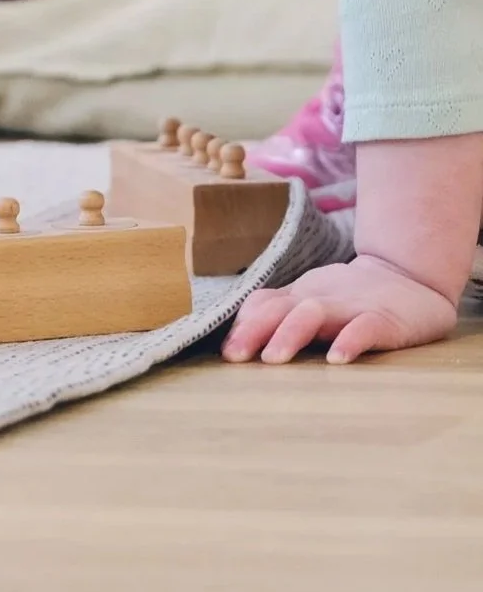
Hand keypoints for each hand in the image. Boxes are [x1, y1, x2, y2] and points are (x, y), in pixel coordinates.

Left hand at [222, 255, 459, 364]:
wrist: (413, 278)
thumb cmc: (351, 299)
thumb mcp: (310, 302)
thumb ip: (278, 315)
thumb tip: (236, 339)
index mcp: (300, 296)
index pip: (263, 304)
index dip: (242, 324)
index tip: (226, 352)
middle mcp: (319, 298)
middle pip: (280, 308)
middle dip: (253, 331)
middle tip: (234, 357)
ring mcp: (351, 307)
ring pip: (315, 313)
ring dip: (290, 334)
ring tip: (273, 359)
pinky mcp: (385, 319)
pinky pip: (365, 327)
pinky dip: (349, 341)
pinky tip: (337, 360)